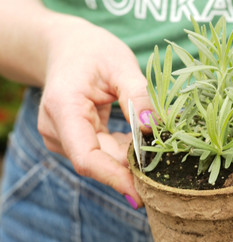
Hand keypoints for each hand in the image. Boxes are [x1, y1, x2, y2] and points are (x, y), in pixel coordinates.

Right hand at [37, 16, 152, 206]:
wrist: (66, 47)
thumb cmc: (93, 51)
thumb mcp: (120, 64)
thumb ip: (138, 95)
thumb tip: (154, 126)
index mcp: (63, 108)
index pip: (87, 157)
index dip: (114, 178)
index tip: (141, 194)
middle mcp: (55, 128)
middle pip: (97, 162)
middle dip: (131, 169)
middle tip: (168, 174)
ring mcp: (60, 138)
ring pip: (101, 160)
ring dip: (129, 159)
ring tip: (159, 151)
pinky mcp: (70, 141)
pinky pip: (101, 153)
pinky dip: (123, 151)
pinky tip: (141, 142)